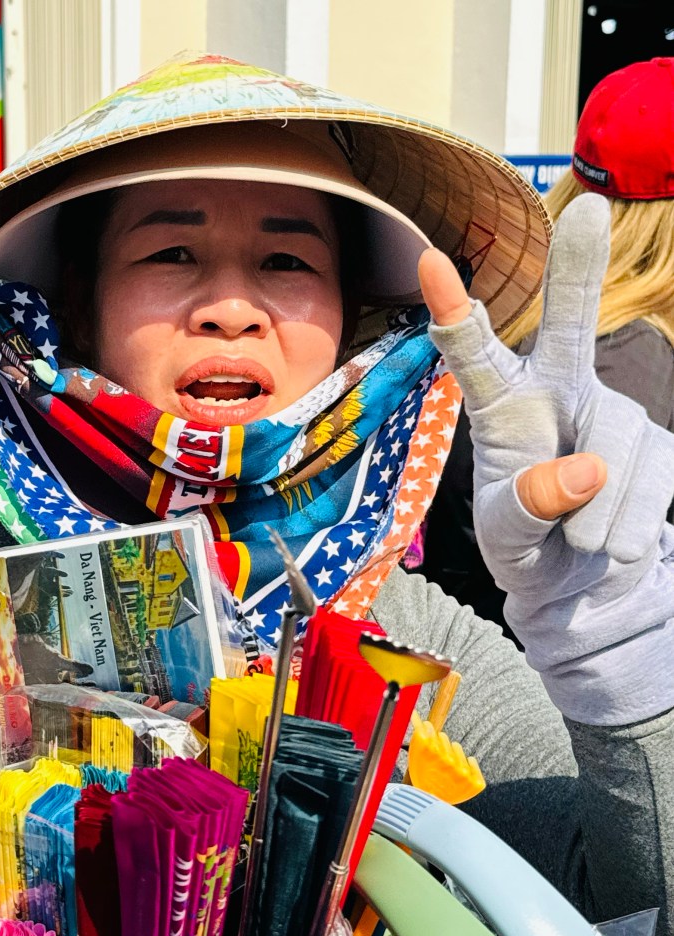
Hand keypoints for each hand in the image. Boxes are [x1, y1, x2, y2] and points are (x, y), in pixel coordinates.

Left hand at [418, 193, 673, 576]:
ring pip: (615, 446)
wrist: (581, 584)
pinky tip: (611, 540)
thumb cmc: (525, 546)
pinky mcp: (658, 444)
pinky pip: (653, 478)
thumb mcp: (506, 537)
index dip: (453, 309)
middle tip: (586, 208)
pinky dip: (627, 524)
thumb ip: (528, 506)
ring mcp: (612, 413)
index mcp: (502, 406)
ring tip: (578, 541)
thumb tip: (589, 470)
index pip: (473, 355)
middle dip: (578, 270)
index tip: (428, 260)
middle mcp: (558, 392)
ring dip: (597, 513)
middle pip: (568, 326)